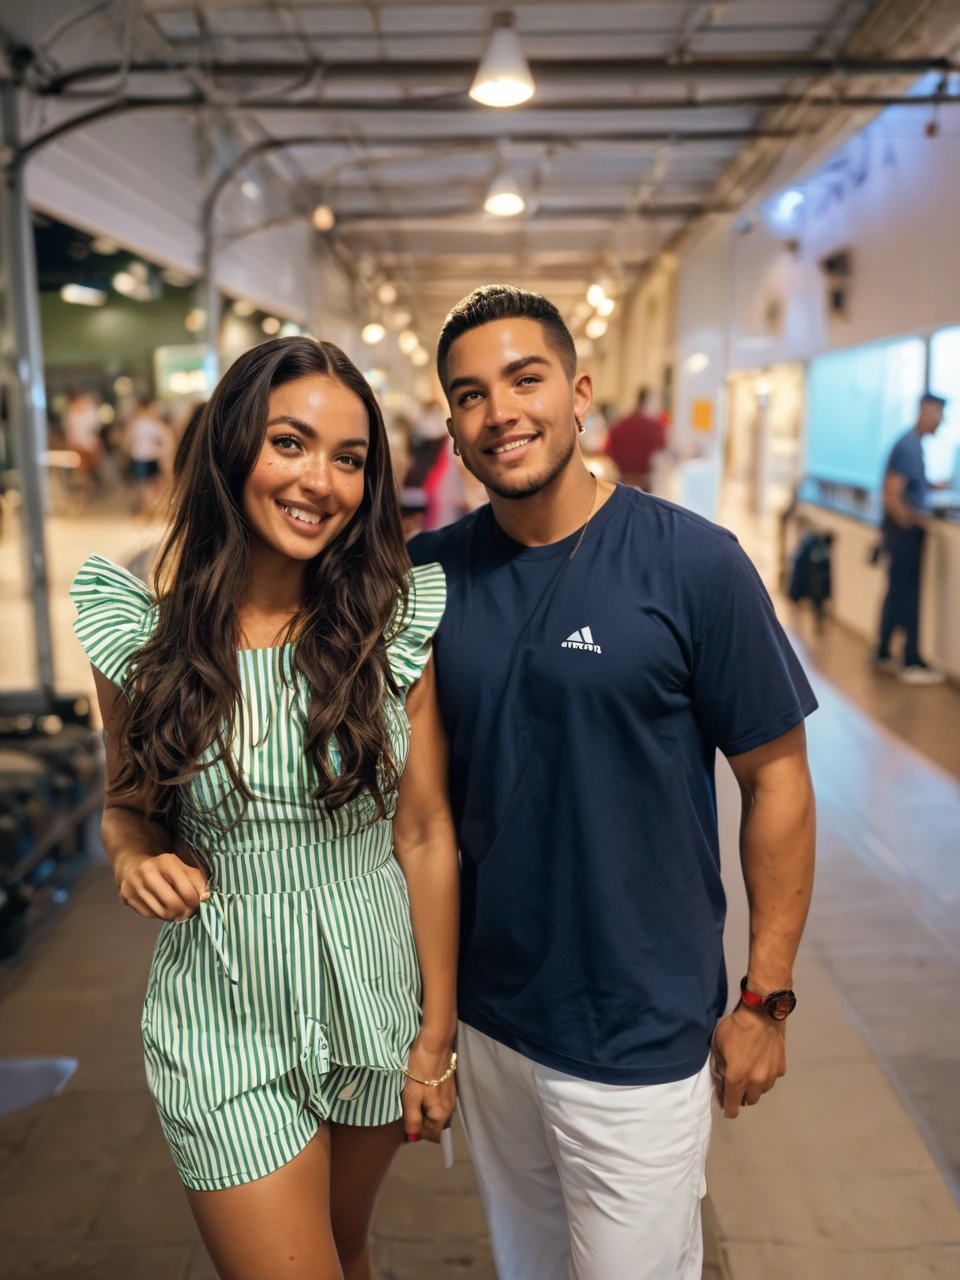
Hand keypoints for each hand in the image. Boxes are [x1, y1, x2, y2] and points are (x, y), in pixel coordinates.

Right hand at [116, 850, 207, 921]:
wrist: (132, 865)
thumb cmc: (163, 868)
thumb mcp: (181, 867)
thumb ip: (196, 880)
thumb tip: (206, 898)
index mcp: (166, 862)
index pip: (187, 890)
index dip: (196, 901)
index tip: (199, 902)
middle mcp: (148, 873)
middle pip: (174, 905)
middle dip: (186, 911)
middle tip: (189, 911)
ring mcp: (135, 887)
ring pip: (163, 914)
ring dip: (175, 916)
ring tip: (178, 911)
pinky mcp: (128, 899)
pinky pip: (151, 916)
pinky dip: (161, 916)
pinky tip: (164, 908)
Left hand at [401, 1036, 456, 1144]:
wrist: (434, 1043)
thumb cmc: (421, 1070)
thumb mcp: (412, 1096)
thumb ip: (412, 1119)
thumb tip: (413, 1138)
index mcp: (441, 1113)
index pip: (432, 1135)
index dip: (418, 1133)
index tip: (405, 1123)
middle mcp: (449, 1107)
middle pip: (435, 1124)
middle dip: (421, 1122)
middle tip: (406, 1110)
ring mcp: (450, 1096)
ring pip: (436, 1112)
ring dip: (424, 1110)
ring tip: (411, 1100)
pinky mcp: (448, 1085)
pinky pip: (438, 1102)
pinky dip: (428, 1101)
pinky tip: (419, 1091)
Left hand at [710, 1004, 785, 1118]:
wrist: (762, 1013)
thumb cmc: (735, 1027)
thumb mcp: (717, 1044)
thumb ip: (719, 1064)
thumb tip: (722, 1076)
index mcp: (737, 1078)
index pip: (733, 1105)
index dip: (729, 1110)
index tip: (727, 1109)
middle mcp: (755, 1081)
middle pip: (749, 1101)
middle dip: (742, 1095)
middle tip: (737, 1083)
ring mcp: (771, 1076)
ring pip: (762, 1091)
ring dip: (755, 1087)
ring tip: (751, 1072)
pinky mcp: (781, 1068)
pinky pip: (772, 1079)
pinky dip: (766, 1075)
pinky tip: (762, 1062)